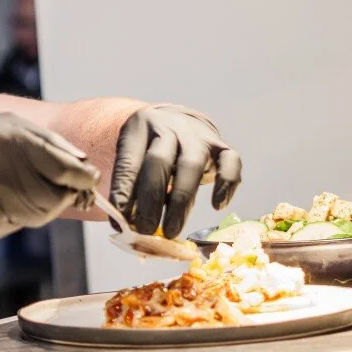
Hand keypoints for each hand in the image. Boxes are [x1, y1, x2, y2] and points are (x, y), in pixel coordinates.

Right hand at [0, 113, 99, 240]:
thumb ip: (47, 141)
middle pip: (55, 198)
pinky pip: (15, 226)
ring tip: (17, 188)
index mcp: (7, 140)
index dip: (83, 178)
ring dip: (40, 206)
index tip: (88, 180)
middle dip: (63, 195)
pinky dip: (14, 215)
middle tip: (60, 188)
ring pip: (39, 216)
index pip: (64, 169)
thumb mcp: (3, 124)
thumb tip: (83, 166)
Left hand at [109, 105, 241, 238]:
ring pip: (191, 165)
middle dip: (151, 199)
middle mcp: (169, 127)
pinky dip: (226, 184)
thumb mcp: (131, 157)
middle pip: (159, 162)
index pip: (129, 161)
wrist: (177, 120)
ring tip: (170, 231)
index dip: (124, 191)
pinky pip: (230, 162)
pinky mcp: (221, 146)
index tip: (121, 217)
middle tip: (145, 229)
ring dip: (180, 202)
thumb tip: (123, 225)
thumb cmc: (148, 149)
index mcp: (139, 127)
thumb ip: (127, 185)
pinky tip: (217, 206)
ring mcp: (197, 135)